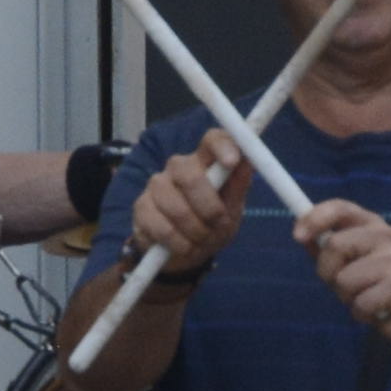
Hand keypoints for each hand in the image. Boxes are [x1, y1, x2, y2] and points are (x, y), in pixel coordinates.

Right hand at [129, 133, 252, 279]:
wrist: (186, 251)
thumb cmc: (213, 223)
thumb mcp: (232, 209)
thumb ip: (239, 186)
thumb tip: (248, 160)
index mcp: (205, 160)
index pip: (212, 139)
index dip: (222, 146)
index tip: (233, 162)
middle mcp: (178, 166)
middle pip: (190, 176)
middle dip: (210, 209)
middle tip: (218, 225)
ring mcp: (157, 185)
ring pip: (178, 209)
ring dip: (197, 232)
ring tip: (202, 239)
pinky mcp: (141, 207)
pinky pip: (163, 229)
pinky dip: (180, 244)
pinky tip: (184, 246)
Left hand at [298, 194, 390, 349]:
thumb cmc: (376, 284)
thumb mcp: (350, 261)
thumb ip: (326, 247)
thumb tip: (301, 234)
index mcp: (371, 224)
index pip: (340, 208)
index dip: (315, 218)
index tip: (297, 236)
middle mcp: (385, 236)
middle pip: (334, 246)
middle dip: (328, 272)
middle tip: (344, 284)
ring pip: (344, 280)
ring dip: (346, 297)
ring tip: (366, 297)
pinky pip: (359, 304)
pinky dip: (361, 314)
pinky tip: (377, 310)